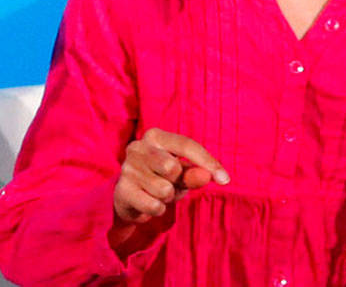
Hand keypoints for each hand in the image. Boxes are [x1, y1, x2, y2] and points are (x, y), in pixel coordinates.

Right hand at [112, 128, 229, 227]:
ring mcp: (127, 168)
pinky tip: (149, 202)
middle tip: (170, 184)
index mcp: (155, 136)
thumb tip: (210, 177)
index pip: (187, 145)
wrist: (129, 197)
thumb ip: (195, 173)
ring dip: (168, 197)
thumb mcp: (182, 174)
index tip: (225, 180)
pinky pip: (154, 205)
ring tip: (158, 193)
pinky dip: (158, 209)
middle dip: (178, 182)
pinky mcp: (121, 190)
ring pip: (164, 189)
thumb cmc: (161, 178)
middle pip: (173, 168)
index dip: (208, 162)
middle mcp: (138, 147)